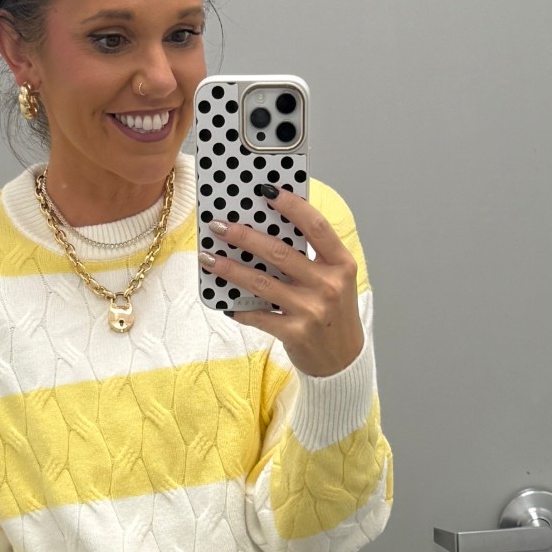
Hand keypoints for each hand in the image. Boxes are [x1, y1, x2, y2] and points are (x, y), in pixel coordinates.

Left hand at [201, 186, 363, 376]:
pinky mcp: (295, 332)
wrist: (342, 360)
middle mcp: (328, 285)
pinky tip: (224, 301)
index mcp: (341, 264)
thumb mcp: (334, 280)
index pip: (316, 226)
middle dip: (245, 236)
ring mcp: (311, 310)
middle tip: (220, 226)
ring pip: (262, 283)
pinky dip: (239, 308)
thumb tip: (268, 229)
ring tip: (209, 258)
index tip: (266, 191)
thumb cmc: (334, 313)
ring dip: (231, 269)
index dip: (292, 206)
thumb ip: (311, 257)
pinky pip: (258, 316)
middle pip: (280, 253)